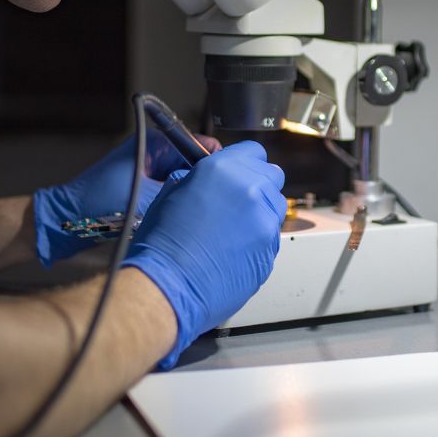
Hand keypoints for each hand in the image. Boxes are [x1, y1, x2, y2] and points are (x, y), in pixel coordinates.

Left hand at [32, 129, 221, 266]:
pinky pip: (172, 189)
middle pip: (195, 162)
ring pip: (185, 178)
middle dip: (205, 180)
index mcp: (156, 142)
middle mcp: (154, 150)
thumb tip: (213, 191)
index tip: (229, 181)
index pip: (200, 144)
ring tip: (204, 210)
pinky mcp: (145, 185)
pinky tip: (187, 216)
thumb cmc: (101, 204)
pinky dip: (179, 200)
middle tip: (219, 200)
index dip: (217, 163)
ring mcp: (149, 167)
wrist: (66, 222)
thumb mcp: (150, 196)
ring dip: (191, 192)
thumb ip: (183, 190)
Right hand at [122, 141, 285, 367]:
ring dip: (261, 212)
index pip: (253, 151)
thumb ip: (200, 176)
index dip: (245, 162)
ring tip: (233, 230)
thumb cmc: (162, 243)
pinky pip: (272, 236)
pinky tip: (235, 250)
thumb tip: (209, 176)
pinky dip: (259, 240)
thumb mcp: (172, 192)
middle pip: (272, 175)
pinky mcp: (271, 247)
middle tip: (237, 202)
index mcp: (224, 168)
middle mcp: (250, 188)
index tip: (239, 173)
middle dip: (258, 185)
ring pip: (275, 206)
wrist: (168, 284)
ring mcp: (264, 219)